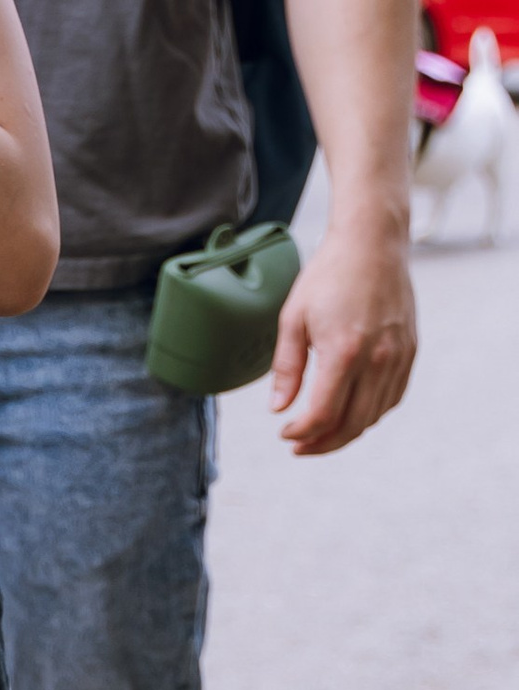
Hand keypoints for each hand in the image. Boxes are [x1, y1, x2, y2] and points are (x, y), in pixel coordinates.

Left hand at [270, 213, 417, 451]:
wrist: (373, 243)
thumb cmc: (328, 276)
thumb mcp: (293, 319)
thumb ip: (286, 368)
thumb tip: (278, 409)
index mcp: (344, 352)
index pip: (323, 414)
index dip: (301, 432)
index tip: (284, 433)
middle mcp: (377, 359)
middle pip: (352, 424)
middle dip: (322, 443)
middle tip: (299, 446)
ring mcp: (398, 357)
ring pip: (374, 415)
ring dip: (346, 432)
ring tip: (320, 434)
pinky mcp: (410, 351)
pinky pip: (392, 397)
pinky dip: (371, 413)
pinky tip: (350, 412)